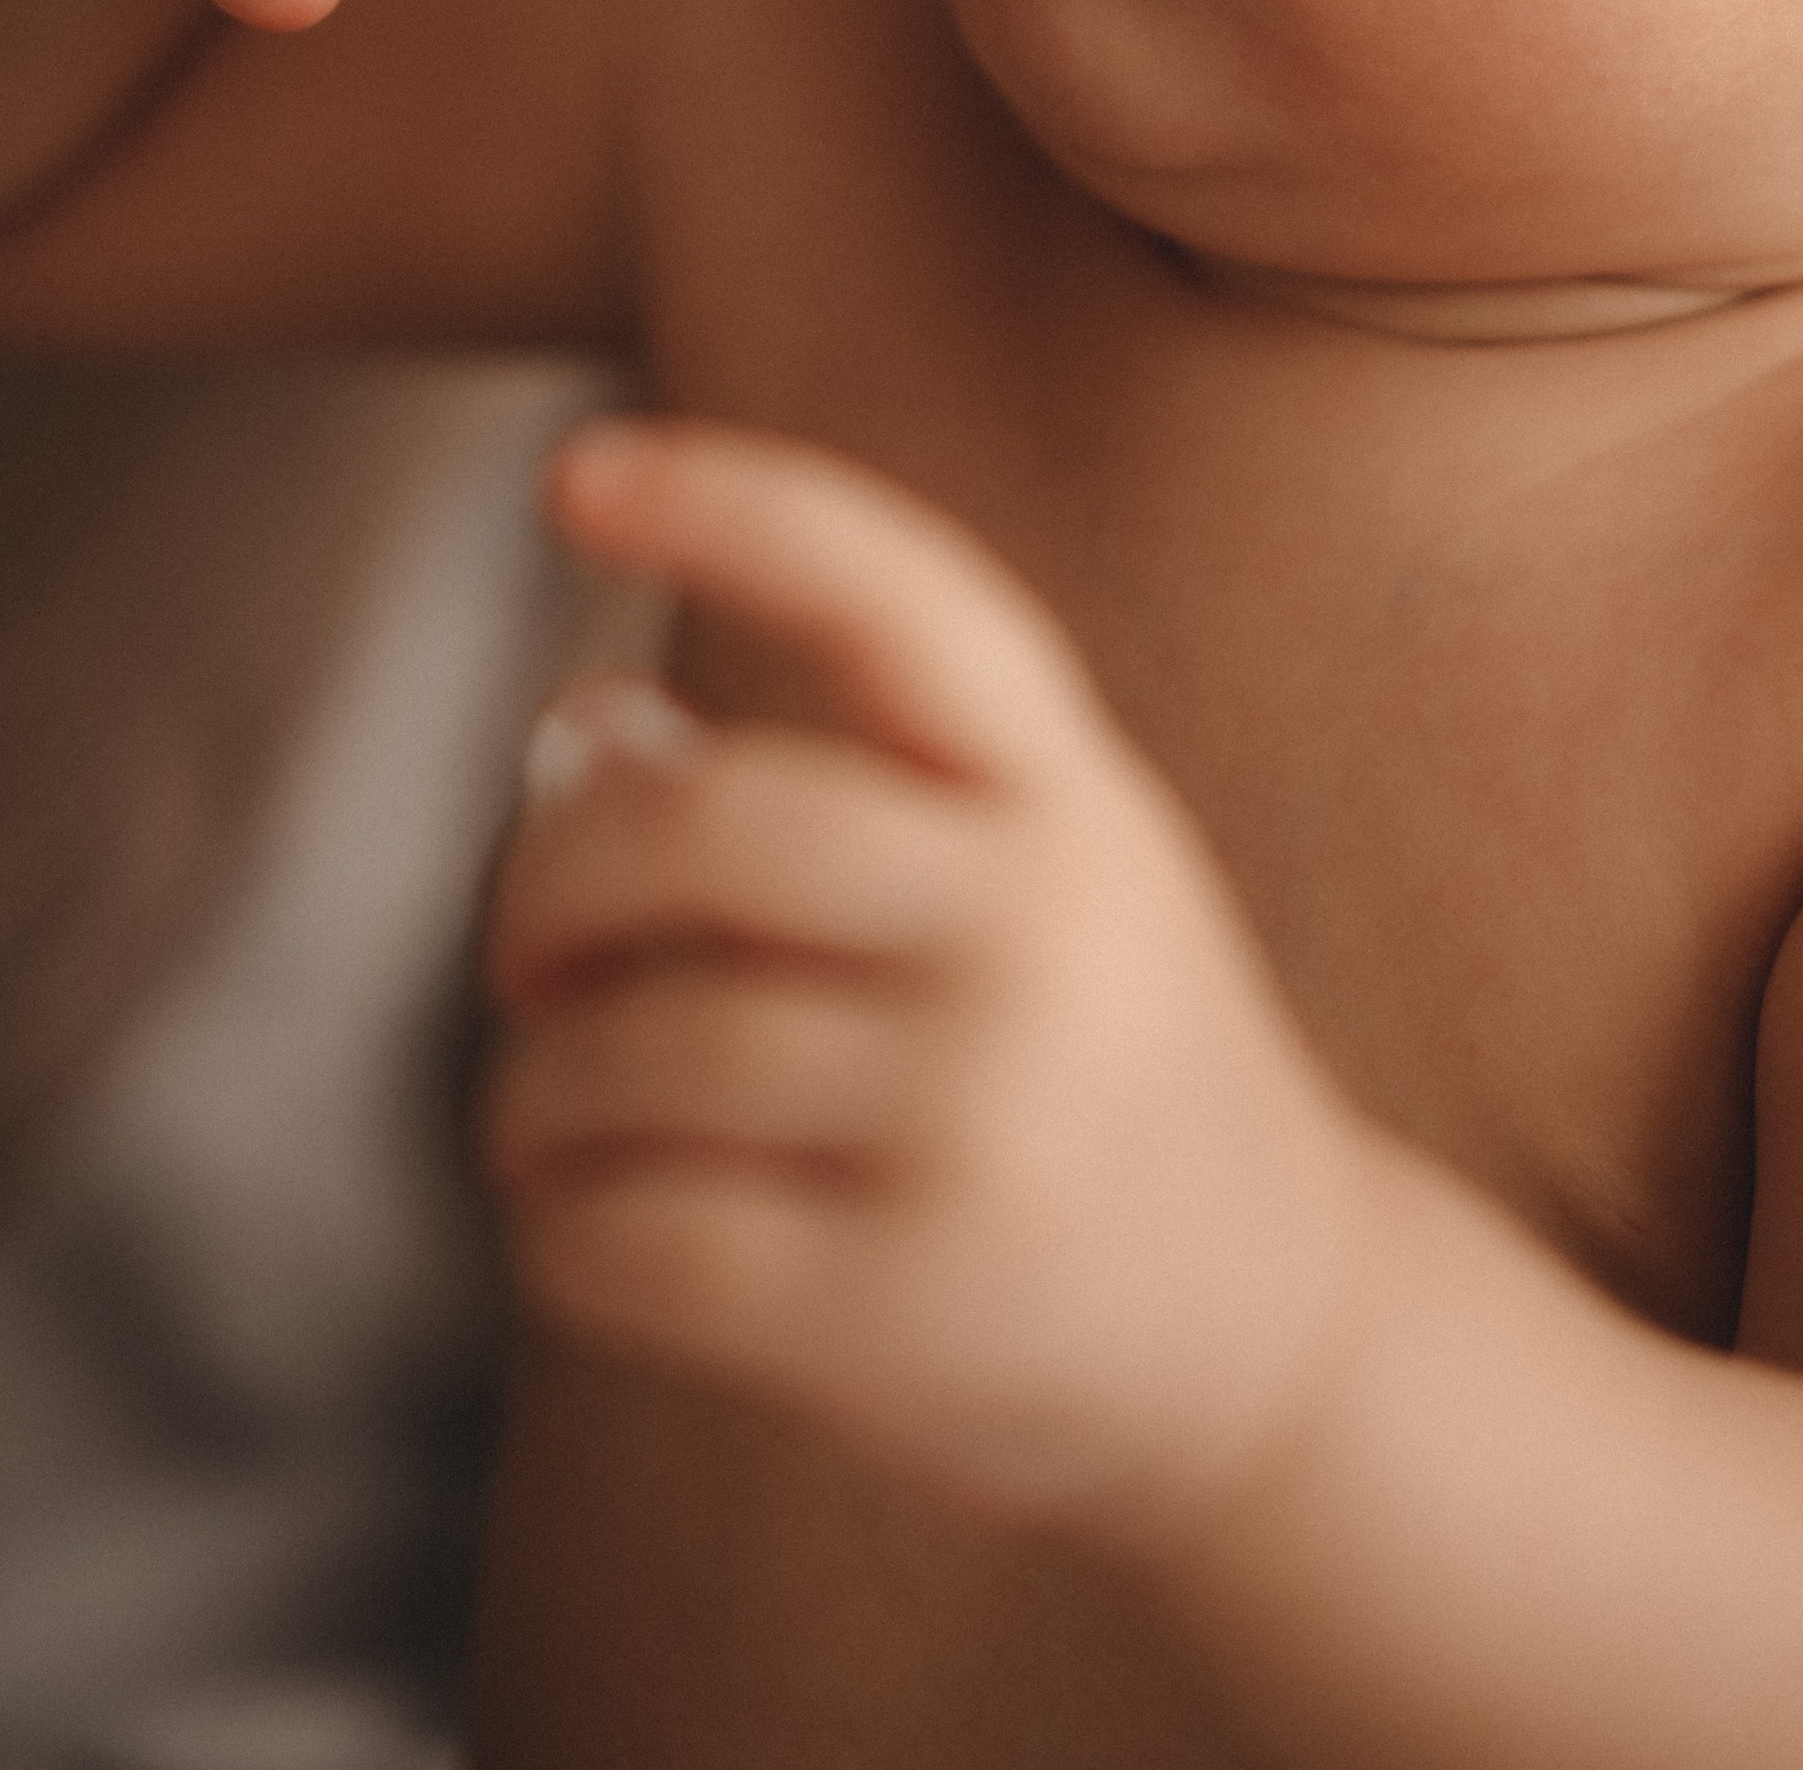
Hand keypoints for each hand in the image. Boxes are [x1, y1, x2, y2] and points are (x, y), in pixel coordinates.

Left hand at [486, 423, 1364, 1543]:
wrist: (1278, 1328)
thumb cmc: (1092, 1061)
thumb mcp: (1035, 876)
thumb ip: (840, 794)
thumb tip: (577, 741)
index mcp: (1065, 790)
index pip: (894, 595)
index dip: (732, 509)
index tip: (571, 474)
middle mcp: (1040, 929)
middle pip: (709, 828)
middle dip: (551, 883)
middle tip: (524, 958)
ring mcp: (988, 1115)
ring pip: (639, 1049)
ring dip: (535, 1090)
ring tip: (549, 1114)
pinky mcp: (915, 1297)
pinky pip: (637, 1233)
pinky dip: (557, 1228)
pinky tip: (581, 1223)